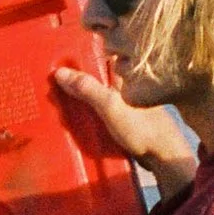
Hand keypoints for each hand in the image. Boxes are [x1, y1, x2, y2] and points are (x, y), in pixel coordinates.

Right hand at [53, 65, 197, 198]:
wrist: (164, 157)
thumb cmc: (141, 128)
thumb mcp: (110, 106)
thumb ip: (87, 88)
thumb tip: (59, 72)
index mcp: (124, 76)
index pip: (98, 58)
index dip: (78, 59)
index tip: (56, 62)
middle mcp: (125, 86)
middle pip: (94, 78)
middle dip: (75, 81)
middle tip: (49, 84)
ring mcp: (125, 104)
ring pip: (97, 96)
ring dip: (80, 99)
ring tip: (56, 102)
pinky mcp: (124, 120)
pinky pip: (100, 112)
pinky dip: (88, 114)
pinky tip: (74, 120)